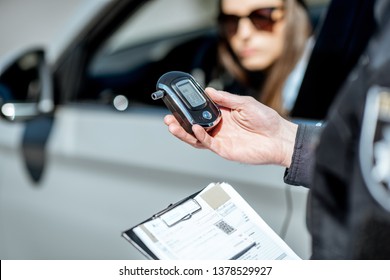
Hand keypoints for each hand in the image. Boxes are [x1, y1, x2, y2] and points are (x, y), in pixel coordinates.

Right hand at [164, 88, 297, 166]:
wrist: (278, 138)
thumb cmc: (267, 120)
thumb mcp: (245, 103)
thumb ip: (226, 99)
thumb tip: (208, 91)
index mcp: (223, 114)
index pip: (201, 111)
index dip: (189, 108)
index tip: (178, 103)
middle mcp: (219, 127)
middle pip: (194, 126)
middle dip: (180, 122)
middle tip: (169, 117)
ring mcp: (220, 139)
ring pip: (196, 137)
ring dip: (183, 132)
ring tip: (172, 125)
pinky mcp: (224, 149)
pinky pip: (207, 144)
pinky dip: (199, 137)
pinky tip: (195, 129)